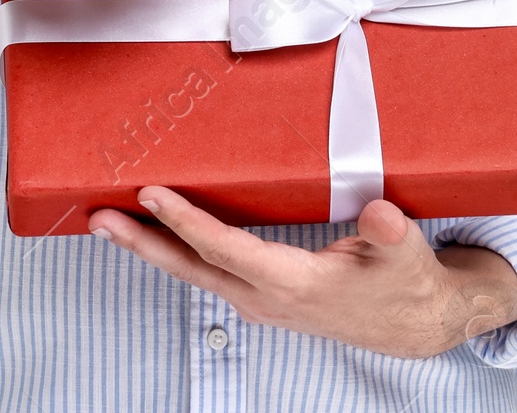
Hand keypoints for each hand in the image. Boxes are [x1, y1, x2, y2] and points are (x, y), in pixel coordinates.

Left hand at [86, 186, 516, 358]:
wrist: (417, 322)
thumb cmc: (407, 284)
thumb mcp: (408, 255)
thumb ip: (391, 234)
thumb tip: (380, 213)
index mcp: (293, 284)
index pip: (225, 248)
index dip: (186, 221)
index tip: (152, 194)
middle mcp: (266, 297)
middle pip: (191, 267)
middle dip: (142, 243)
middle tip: (98, 217)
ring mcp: (261, 300)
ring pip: (195, 272)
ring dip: (152, 247)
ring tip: (111, 220)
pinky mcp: (264, 294)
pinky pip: (210, 270)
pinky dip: (179, 250)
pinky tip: (163, 232)